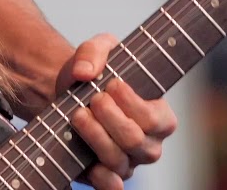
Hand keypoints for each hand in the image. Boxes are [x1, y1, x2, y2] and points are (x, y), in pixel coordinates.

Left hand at [55, 33, 176, 189]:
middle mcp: (148, 143)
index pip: (153, 118)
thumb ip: (94, 52)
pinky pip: (110, 186)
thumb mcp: (98, 50)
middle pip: (135, 140)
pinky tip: (90, 164)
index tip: (111, 84)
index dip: (130, 102)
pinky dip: (102, 179)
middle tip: (94, 99)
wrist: (68, 91)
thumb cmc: (96, 73)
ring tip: (77, 114)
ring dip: (96, 137)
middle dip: (111, 118)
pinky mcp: (104, 174)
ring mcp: (127, 161)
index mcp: (159, 115)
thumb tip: (84, 72)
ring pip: (118, 160)